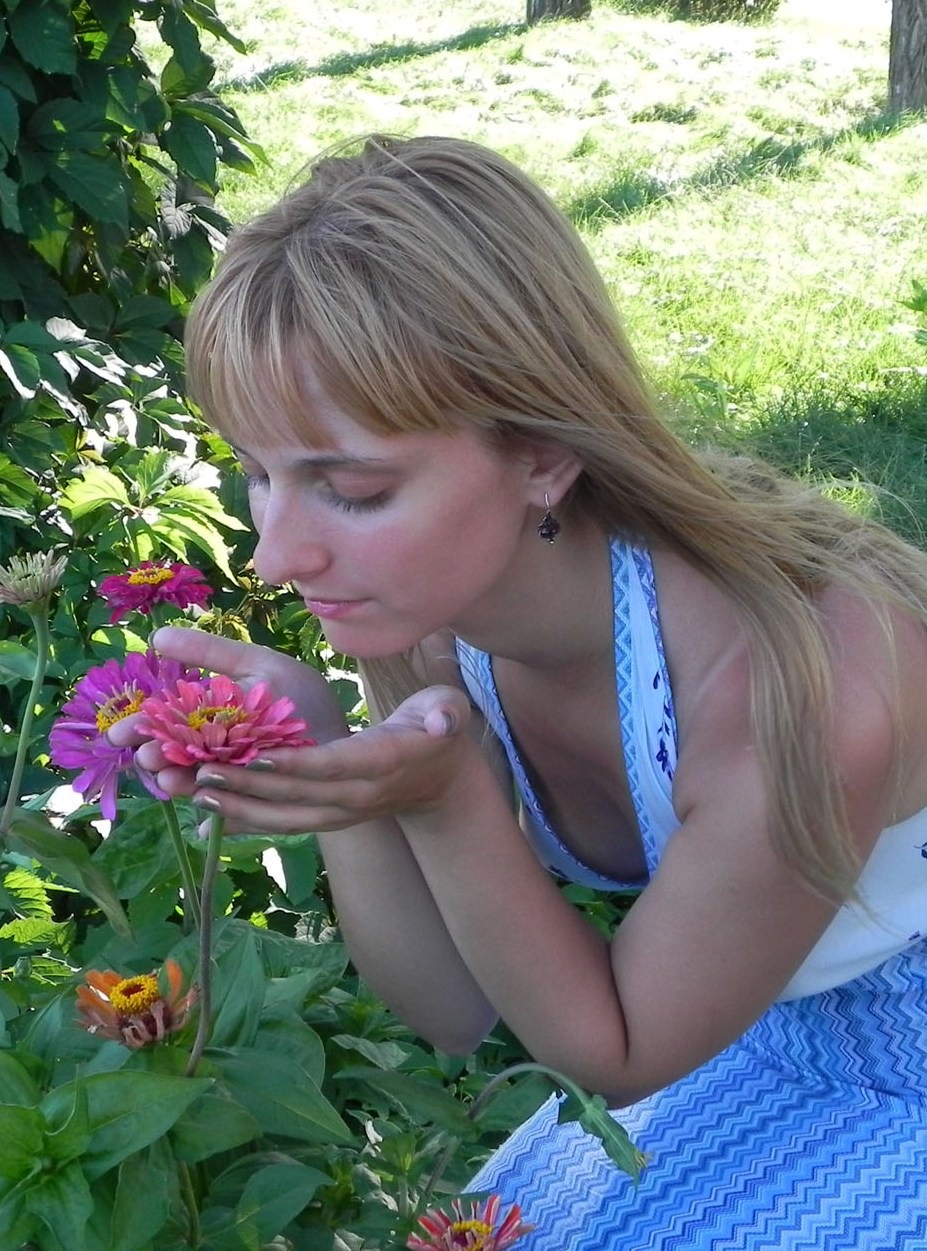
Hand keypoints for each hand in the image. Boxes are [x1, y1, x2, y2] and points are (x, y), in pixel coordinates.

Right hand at [107, 625, 348, 799]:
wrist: (341, 736)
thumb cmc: (298, 698)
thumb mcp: (254, 666)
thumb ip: (209, 653)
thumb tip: (158, 637)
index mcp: (205, 717)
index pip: (164, 724)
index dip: (140, 727)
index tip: (117, 732)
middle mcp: (210, 751)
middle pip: (172, 756)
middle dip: (154, 757)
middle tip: (143, 756)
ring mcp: (227, 781)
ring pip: (193, 783)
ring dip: (177, 783)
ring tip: (168, 780)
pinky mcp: (248, 806)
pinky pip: (225, 811)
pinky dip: (214, 807)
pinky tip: (205, 802)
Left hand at [183, 682, 472, 834]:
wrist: (438, 779)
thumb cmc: (437, 729)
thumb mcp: (448, 711)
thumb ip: (446, 714)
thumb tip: (443, 723)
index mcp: (381, 762)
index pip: (333, 765)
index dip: (296, 763)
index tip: (256, 753)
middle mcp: (356, 796)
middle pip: (297, 795)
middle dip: (248, 786)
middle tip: (201, 771)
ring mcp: (339, 813)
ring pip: (283, 817)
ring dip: (238, 808)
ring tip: (194, 792)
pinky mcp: (325, 819)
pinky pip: (281, 823)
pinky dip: (245, 821)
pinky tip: (206, 815)